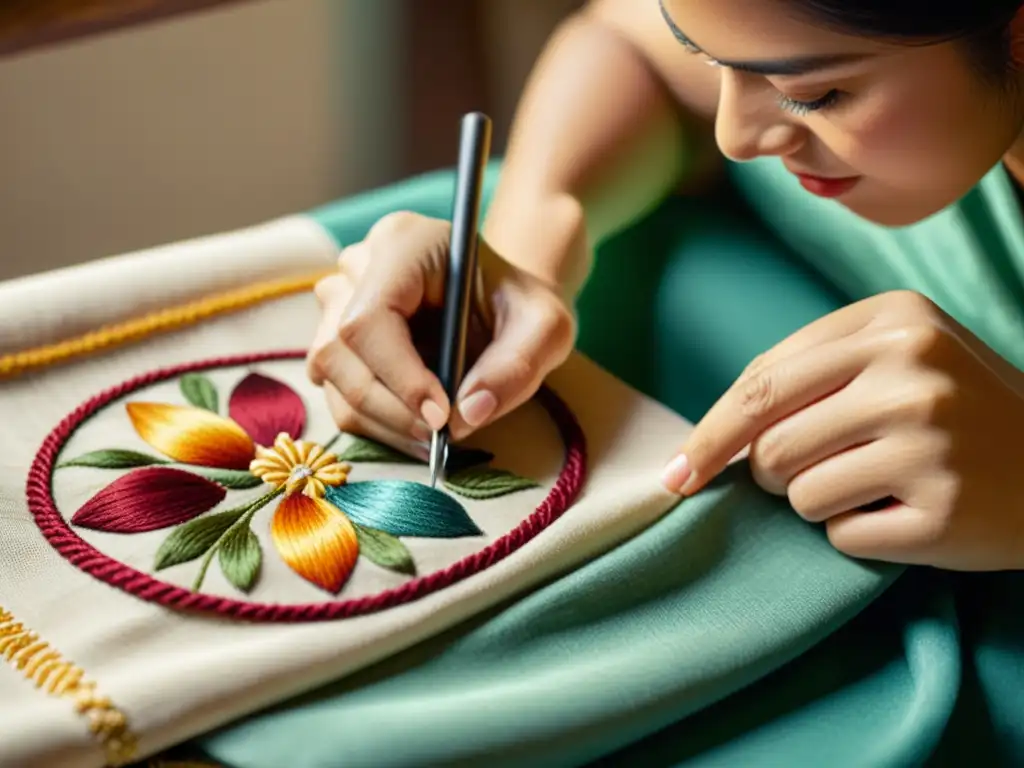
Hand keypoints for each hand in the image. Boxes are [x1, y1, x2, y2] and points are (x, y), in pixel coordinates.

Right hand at [307, 211, 575, 456]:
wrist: (505, 301)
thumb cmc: (521, 305)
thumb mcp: (545, 329)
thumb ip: (516, 367)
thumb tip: (468, 414)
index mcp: (404, 243)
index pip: (369, 318)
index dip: (398, 376)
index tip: (441, 416)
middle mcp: (360, 264)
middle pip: (338, 350)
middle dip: (388, 408)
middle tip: (440, 437)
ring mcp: (338, 298)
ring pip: (329, 373)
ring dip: (379, 419)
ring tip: (434, 437)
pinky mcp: (335, 335)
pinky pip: (335, 389)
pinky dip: (374, 421)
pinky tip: (417, 429)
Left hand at [661, 290, 1023, 570]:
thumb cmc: (958, 411)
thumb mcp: (897, 356)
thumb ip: (809, 373)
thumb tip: (708, 437)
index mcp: (891, 319)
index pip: (760, 382)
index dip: (710, 434)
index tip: (678, 474)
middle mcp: (911, 370)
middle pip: (769, 442)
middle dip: (768, 473)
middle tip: (810, 475)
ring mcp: (930, 439)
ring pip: (798, 493)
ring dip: (816, 502)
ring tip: (872, 485)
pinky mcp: (942, 507)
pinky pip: (840, 536)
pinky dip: (857, 534)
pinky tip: (905, 513)